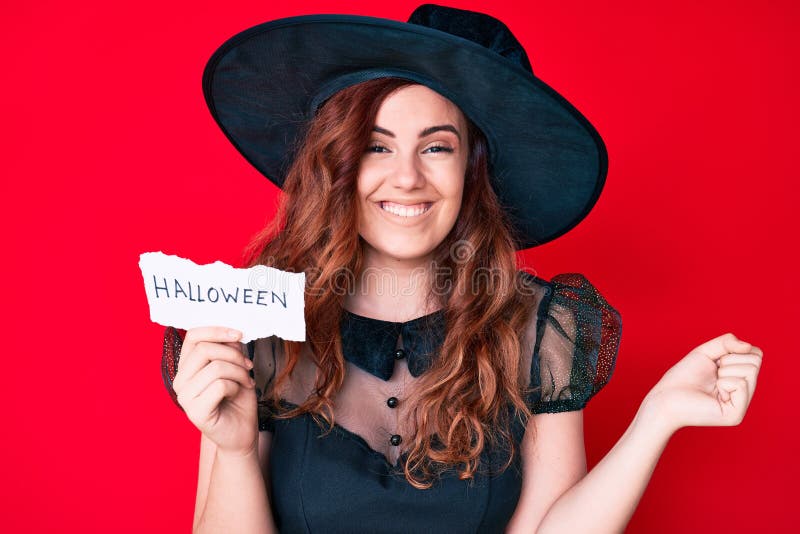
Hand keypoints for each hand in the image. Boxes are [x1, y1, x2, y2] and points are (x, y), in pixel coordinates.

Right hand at [171, 326, 257, 454]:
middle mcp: (180, 381)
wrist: (240, 433)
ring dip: (239, 372)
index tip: (239, 333)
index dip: (216, 330)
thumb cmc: (237, 399)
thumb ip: (229, 349)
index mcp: (186, 367)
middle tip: (248, 366)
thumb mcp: (235, 367)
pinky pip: (220, 385)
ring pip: (216, 367)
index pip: (193, 336)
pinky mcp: (195, 412)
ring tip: (246, 381)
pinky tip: (239, 393)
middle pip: (204, 349)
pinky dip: (236, 386)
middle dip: (234, 354)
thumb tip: (233, 332)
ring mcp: (185, 398)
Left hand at [644, 332, 762, 432]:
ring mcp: (742, 404)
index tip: (717, 361)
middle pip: (755, 361)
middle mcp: (745, 391)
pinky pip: (740, 384)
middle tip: (713, 374)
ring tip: (713, 385)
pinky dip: (723, 383)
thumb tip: (748, 346)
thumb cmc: (683, 377)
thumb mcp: (706, 352)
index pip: (756, 354)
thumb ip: (727, 343)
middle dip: (729, 360)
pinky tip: (715, 395)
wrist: (666, 398)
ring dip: (724, 372)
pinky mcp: (736, 415)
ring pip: (750, 371)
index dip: (735, 351)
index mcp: (740, 377)